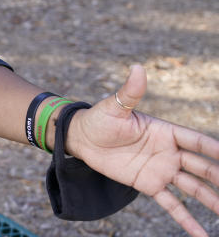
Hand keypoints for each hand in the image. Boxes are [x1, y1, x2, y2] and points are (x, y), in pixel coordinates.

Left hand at [67, 64, 218, 236]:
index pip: (197, 142)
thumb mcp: (114, 106)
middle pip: (202, 167)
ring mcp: (161, 170)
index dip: (215, 150)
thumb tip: (138, 68)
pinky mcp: (149, 185)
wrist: (81, 139)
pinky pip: (172, 205)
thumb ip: (129, 92)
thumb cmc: (99, 118)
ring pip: (193, 188)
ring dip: (211, 201)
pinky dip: (187, 220)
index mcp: (165, 132)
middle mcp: (169, 152)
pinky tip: (202, 235)